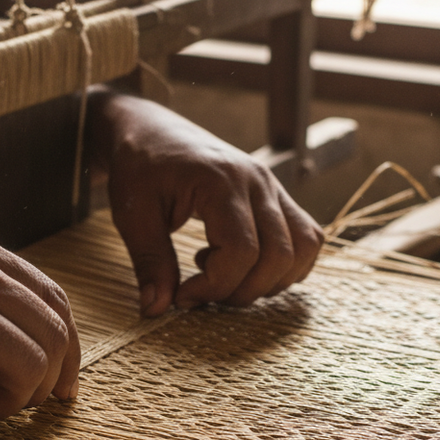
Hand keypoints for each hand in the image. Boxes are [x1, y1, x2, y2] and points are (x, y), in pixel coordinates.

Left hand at [89, 91, 323, 315]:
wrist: (150, 130)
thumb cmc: (138, 166)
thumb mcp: (132, 214)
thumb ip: (149, 262)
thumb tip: (157, 310)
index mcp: (221, 181)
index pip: (242, 250)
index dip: (215, 286)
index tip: (182, 296)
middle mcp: (257, 181)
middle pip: (279, 255)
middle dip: (242, 290)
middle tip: (203, 292)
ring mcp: (273, 186)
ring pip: (304, 247)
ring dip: (270, 281)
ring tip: (226, 277)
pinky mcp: (277, 196)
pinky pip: (307, 237)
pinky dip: (288, 264)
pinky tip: (247, 267)